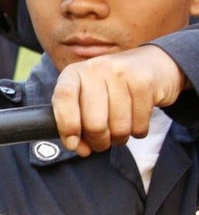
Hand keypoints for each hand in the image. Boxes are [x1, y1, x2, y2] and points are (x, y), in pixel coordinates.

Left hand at [52, 45, 185, 155]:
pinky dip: (137, 132)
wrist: (151, 65)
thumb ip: (76, 124)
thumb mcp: (85, 99)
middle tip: (101, 142)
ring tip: (119, 131)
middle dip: (98, 141)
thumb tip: (79, 149)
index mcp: (74, 73)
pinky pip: (139, 125)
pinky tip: (135, 122)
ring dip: (119, 139)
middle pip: (94, 122)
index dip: (67, 125)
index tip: (72, 144)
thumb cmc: (110, 89)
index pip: (63, 96)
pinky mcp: (144, 83)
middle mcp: (96, 69)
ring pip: (119, 127)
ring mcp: (122, 74)